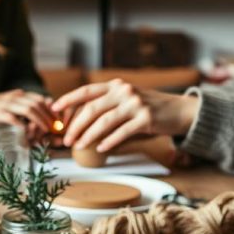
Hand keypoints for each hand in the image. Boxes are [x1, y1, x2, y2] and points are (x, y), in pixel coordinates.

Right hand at [0, 89, 54, 140]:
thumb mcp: (10, 104)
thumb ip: (23, 108)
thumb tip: (40, 117)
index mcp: (19, 94)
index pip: (40, 98)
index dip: (51, 109)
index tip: (57, 120)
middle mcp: (15, 97)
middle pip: (37, 103)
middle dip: (48, 116)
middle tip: (55, 127)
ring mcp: (6, 104)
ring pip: (28, 109)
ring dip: (40, 120)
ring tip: (46, 130)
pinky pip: (13, 118)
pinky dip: (22, 125)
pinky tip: (28, 132)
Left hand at [52, 79, 199, 152]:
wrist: (180, 110)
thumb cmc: (150, 108)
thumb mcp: (127, 100)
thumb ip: (108, 106)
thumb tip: (81, 122)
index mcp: (116, 85)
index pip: (86, 90)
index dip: (68, 99)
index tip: (54, 108)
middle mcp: (124, 91)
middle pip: (91, 108)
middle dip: (75, 125)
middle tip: (66, 138)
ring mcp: (135, 104)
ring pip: (104, 121)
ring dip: (88, 135)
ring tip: (79, 146)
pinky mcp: (145, 118)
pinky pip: (122, 132)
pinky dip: (109, 141)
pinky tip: (100, 148)